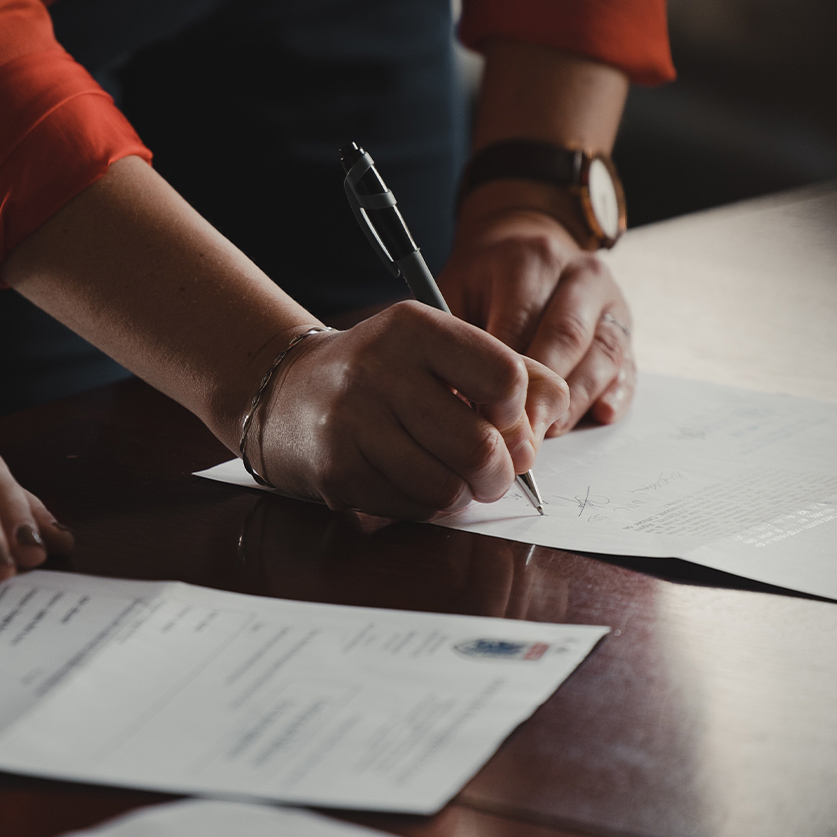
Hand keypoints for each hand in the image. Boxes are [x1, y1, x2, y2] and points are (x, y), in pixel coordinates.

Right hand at [249, 303, 568, 518]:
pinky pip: (412, 508)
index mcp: (415, 328)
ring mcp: (353, 423)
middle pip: (481, 447)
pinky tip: (409, 480)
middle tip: (492, 472)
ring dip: (462, 494)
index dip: (518, 413)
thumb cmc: (383, 374)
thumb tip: (549, 420)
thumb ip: (510, 371)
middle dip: (500, 473)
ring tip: (449, 475)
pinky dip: (425, 505)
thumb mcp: (441, 349)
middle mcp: (379, 369)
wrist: (287, 393)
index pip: (505, 378)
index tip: (503, 418)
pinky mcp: (337, 471)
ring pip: (448, 488)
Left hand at [439, 186, 635, 434]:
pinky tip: (600, 414)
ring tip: (548, 433)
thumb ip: (456, 338)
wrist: (525, 248)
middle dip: (542, 394)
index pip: (520, 323)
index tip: (484, 417)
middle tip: (519, 437)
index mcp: (532, 259)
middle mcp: (580, 274)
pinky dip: (616, 393)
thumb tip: (455, 400)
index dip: (503, 376)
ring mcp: (610, 301)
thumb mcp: (456, 291)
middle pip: (566, 338)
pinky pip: (628, 365)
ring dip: (576, 401)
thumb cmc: (483, 282)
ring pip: (602, 354)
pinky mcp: (626, 328)